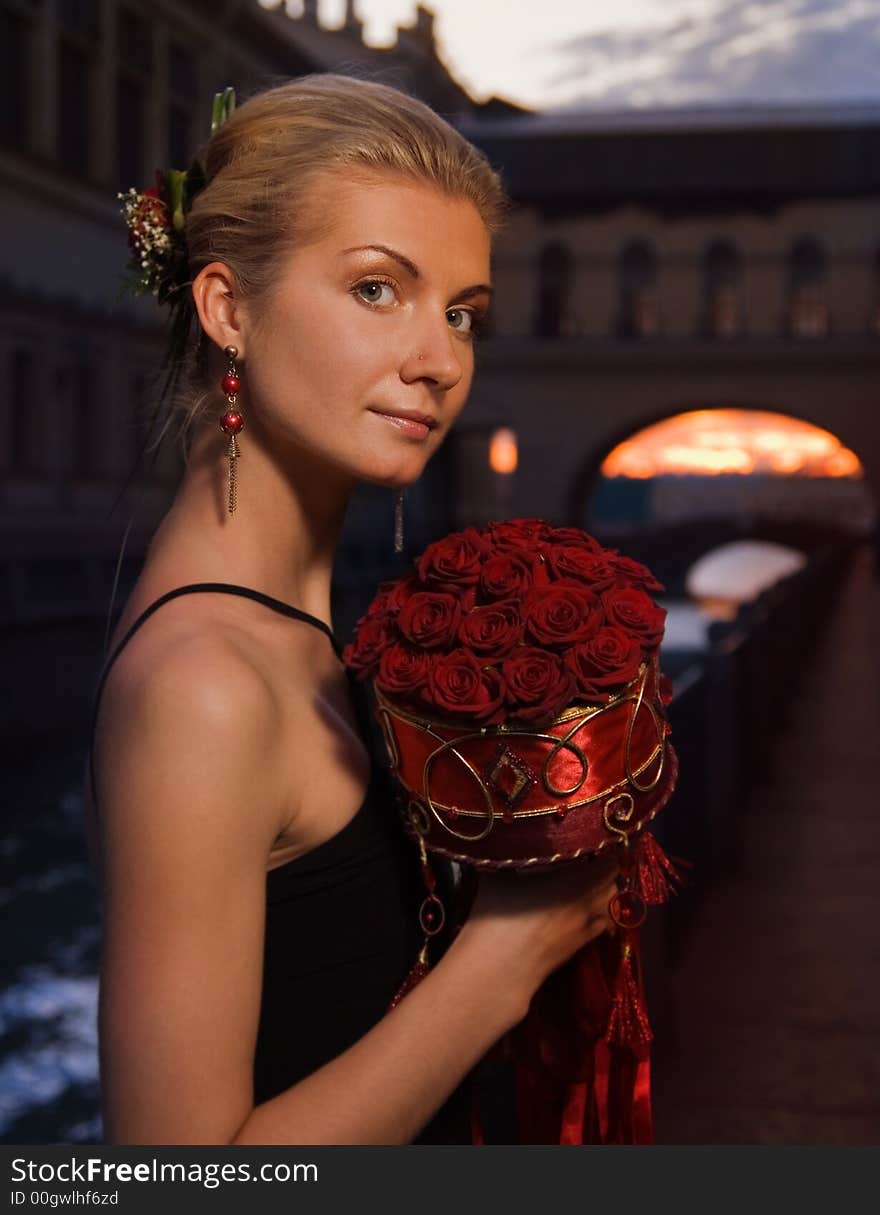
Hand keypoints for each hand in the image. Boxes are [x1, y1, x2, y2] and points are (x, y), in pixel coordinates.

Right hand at [456, 850, 620, 1009]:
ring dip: (604, 889)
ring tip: (584, 880)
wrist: (499, 967)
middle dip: (602, 865)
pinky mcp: (582, 945)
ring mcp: (588, 925)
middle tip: (583, 856)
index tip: (585, 837)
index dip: (600, 845)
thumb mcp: (501, 873)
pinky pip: (604, 922)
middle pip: (612, 877)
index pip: (608, 856)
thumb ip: (516, 854)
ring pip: (612, 901)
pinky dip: (601, 912)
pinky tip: (582, 907)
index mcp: (575, 877)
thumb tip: (515, 837)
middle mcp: (589, 899)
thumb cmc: (497, 915)